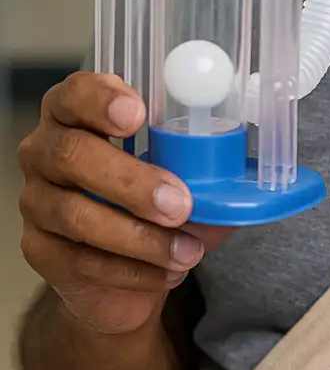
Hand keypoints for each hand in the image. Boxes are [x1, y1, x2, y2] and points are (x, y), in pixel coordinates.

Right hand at [18, 73, 225, 335]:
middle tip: (180, 203)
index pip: (74, 94)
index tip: (138, 114)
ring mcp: (36, 201)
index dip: (101, 99)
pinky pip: (80, 260)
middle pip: (72, 154)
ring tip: (188, 251)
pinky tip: (168, 273)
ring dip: (140, 236)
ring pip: (76, 214)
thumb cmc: (153, 207)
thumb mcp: (185, 179)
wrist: (121, 275)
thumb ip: (207, 168)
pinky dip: (132, 270)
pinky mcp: (39, 250)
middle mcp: (46, 151)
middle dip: (132, 180)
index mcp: (78, 116)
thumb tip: (253, 174)